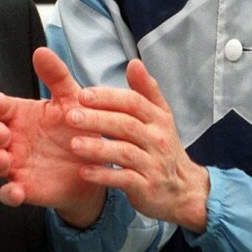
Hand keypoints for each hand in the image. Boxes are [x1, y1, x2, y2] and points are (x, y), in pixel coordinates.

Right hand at [0, 47, 106, 226]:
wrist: (96, 164)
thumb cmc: (77, 127)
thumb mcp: (71, 98)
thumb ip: (56, 76)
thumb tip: (42, 51)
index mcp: (19, 114)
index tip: (0, 104)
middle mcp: (13, 139)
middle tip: (3, 133)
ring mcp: (16, 164)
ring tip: (5, 160)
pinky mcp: (25, 188)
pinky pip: (7, 193)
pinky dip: (8, 194)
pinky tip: (16, 191)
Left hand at [66, 58, 209, 232]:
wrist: (181, 189)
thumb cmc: (162, 146)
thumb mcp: (160, 117)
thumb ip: (145, 90)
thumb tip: (134, 62)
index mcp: (158, 118)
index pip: (133, 102)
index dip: (108, 97)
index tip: (82, 95)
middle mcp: (157, 139)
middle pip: (126, 125)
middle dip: (97, 119)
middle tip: (70, 116)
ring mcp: (153, 164)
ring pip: (124, 152)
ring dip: (97, 148)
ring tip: (73, 144)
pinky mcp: (146, 187)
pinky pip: (123, 179)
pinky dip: (103, 175)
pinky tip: (84, 171)